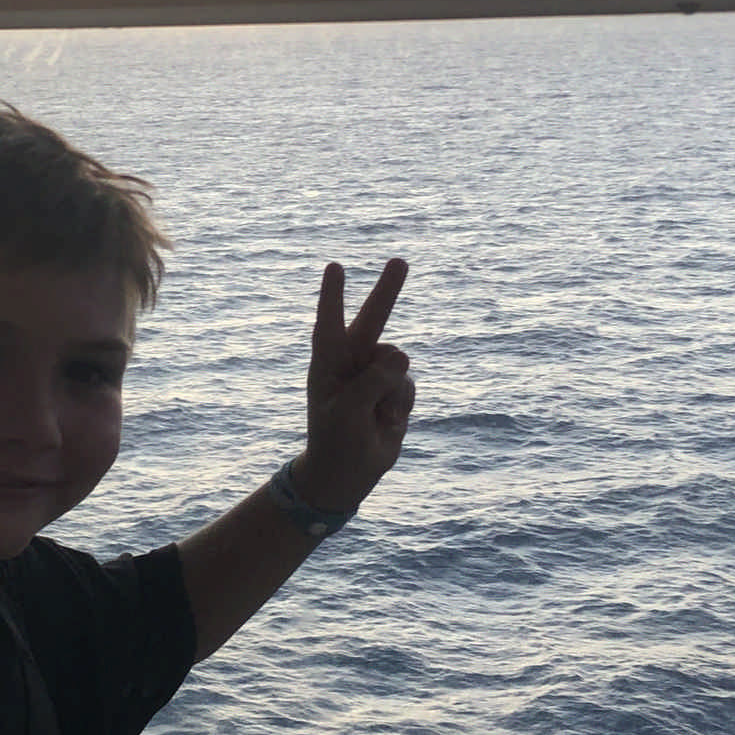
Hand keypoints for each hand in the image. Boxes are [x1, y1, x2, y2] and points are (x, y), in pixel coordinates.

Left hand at [293, 258, 413, 512]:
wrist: (348, 474)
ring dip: (393, 391)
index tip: (336, 267)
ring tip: (376, 416)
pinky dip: (401, 404)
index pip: (329, 324)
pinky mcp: (392, 390)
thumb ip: (372, 382)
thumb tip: (401, 357)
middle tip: (400, 260)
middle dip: (387, 291)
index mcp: (327, 364)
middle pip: (372, 320)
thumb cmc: (336, 441)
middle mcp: (350, 362)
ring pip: (398, 363)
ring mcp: (373, 374)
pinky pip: (407, 384)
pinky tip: (387, 421)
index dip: (333, 296)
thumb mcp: (349, 413)